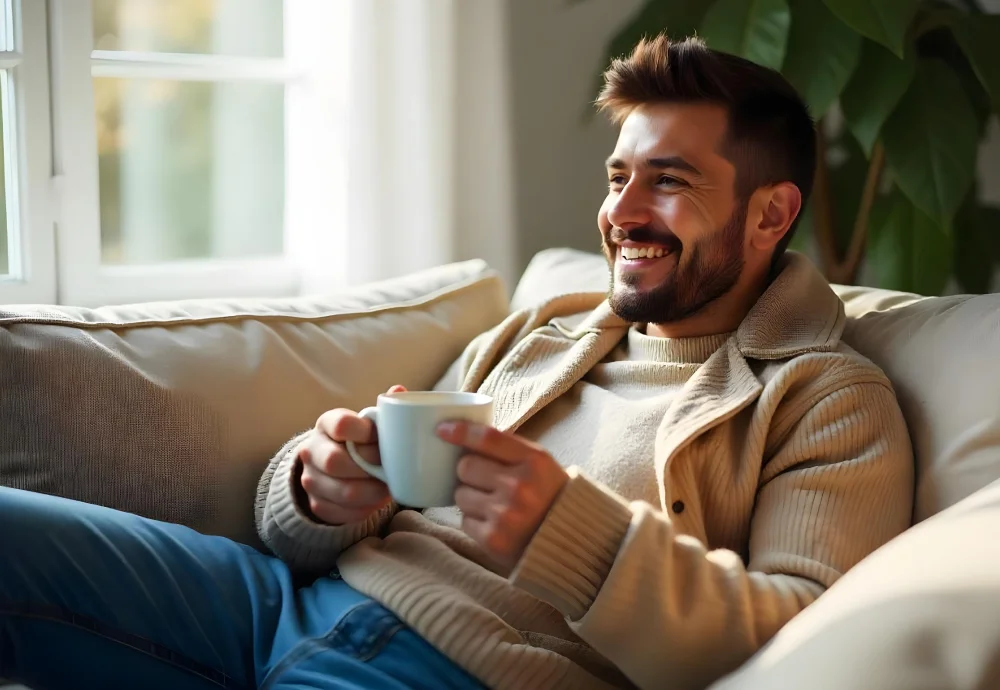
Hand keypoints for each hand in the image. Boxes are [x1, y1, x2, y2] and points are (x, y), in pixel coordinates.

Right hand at [297, 385, 405, 524]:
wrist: (332, 468)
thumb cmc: (359, 441)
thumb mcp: (368, 423)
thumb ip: (384, 410)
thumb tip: (398, 390)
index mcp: (326, 423)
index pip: (341, 424)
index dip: (365, 433)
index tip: (382, 439)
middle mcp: (311, 450)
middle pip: (336, 462)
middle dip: (369, 468)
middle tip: (389, 469)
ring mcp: (310, 479)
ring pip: (344, 492)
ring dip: (372, 492)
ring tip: (388, 487)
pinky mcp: (317, 504)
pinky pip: (343, 513)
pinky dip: (365, 509)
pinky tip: (375, 500)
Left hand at [436, 421, 568, 570]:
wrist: (570, 540)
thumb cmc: (548, 495)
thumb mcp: (539, 463)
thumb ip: (508, 447)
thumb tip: (465, 435)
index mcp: (534, 461)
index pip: (487, 438)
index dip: (460, 431)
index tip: (443, 430)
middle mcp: (519, 486)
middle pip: (465, 466)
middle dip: (469, 472)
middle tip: (485, 481)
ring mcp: (504, 514)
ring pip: (460, 495)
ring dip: (469, 498)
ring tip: (492, 505)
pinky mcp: (493, 539)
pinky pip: (464, 521)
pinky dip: (475, 522)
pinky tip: (494, 524)